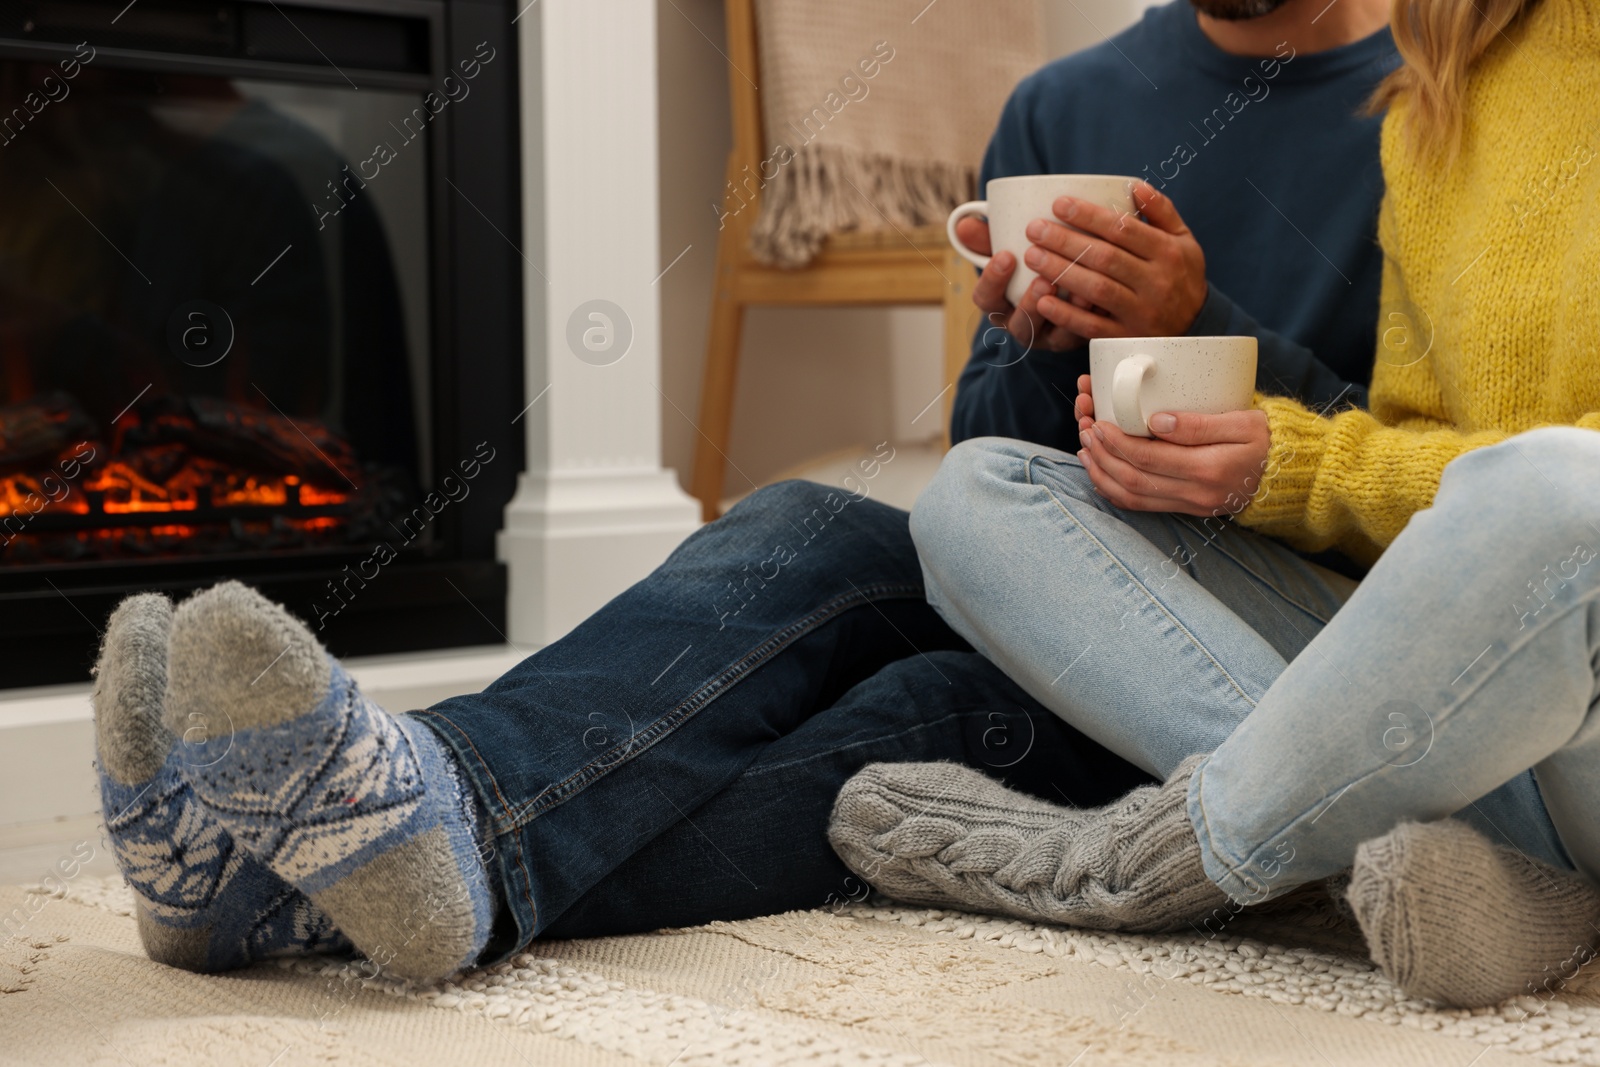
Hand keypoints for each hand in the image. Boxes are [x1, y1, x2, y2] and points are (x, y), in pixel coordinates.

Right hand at [959, 216, 1088, 353]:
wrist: (1071, 286)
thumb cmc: (1028, 265)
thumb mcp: (1008, 250)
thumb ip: (987, 238)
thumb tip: (962, 224)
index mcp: (1000, 305)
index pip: (986, 299)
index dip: (993, 280)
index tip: (1005, 256)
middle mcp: (1024, 326)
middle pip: (1022, 324)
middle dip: (1031, 304)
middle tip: (1043, 279)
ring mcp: (1053, 336)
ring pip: (1056, 335)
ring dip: (1067, 313)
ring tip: (1078, 290)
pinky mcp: (1080, 337)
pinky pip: (1086, 335)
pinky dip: (1094, 316)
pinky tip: (1102, 298)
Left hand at [1026, 182, 1207, 340]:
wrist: (1197, 327)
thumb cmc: (1181, 275)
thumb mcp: (1183, 240)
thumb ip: (1161, 211)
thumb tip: (1134, 186)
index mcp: (1167, 252)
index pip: (1123, 229)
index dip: (1089, 216)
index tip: (1059, 204)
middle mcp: (1156, 282)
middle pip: (1105, 258)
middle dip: (1066, 241)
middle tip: (1035, 229)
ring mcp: (1142, 313)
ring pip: (1097, 290)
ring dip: (1061, 272)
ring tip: (1033, 256)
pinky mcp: (1128, 338)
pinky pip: (1093, 327)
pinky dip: (1066, 314)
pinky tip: (1042, 300)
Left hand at [1074, 378, 1270, 515]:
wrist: (1290, 475)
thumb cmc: (1268, 440)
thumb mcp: (1245, 422)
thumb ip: (1200, 423)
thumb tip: (1156, 420)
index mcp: (1208, 468)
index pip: (1148, 458)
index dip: (1117, 442)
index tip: (1098, 422)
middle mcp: (1196, 493)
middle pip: (1133, 479)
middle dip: (1103, 455)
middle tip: (1085, 431)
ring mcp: (1190, 505)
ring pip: (1132, 497)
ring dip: (1102, 474)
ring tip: (1085, 451)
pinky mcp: (1186, 509)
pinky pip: (1141, 506)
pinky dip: (1115, 491)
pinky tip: (1101, 473)